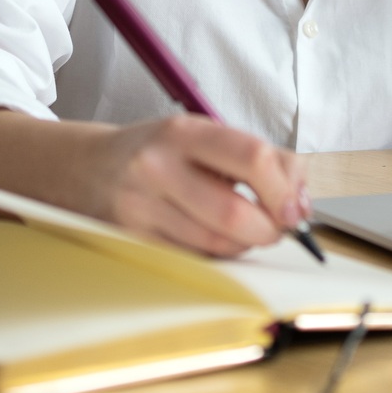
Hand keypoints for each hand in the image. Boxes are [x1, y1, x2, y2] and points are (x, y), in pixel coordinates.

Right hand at [91, 114, 308, 255]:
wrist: (90, 168)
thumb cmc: (161, 153)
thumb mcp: (207, 136)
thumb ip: (265, 159)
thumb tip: (301, 204)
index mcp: (184, 132)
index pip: (252, 158)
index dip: (284, 191)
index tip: (296, 208)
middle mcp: (157, 166)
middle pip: (234, 214)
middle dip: (268, 230)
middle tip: (275, 229)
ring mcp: (140, 206)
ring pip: (216, 245)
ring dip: (244, 246)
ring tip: (242, 230)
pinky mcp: (131, 239)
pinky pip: (193, 261)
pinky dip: (215, 257)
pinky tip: (212, 240)